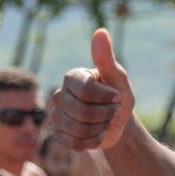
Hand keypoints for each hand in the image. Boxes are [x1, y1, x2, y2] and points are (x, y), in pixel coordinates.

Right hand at [50, 29, 133, 150]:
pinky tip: (97, 133)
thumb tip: (100, 32)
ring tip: (104, 121)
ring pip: (80, 129)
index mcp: (72, 77)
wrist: (118, 123)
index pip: (86, 91)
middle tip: (113, 111)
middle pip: (83, 112)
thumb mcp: (118, 78)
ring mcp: (56, 116)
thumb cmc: (118, 95)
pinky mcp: (58, 135)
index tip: (117, 96)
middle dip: (106, 115)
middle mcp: (59, 95)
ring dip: (101, 128)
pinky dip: (94, 141)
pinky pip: (76, 143)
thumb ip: (107, 58)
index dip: (107, 98)